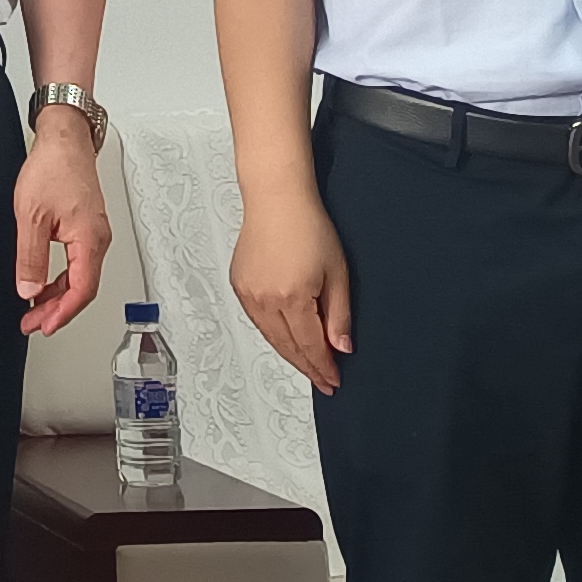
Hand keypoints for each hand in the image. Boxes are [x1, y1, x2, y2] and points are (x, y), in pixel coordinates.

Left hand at [11, 114, 110, 336]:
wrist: (65, 140)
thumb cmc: (53, 168)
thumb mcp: (31, 217)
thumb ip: (30, 257)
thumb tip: (29, 290)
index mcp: (89, 239)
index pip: (81, 290)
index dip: (62, 313)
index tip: (44, 326)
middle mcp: (98, 240)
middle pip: (82, 288)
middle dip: (57, 310)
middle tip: (32, 324)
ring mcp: (94, 234)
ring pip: (80, 277)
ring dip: (57, 296)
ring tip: (34, 310)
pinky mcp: (87, 228)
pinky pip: (77, 263)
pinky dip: (61, 279)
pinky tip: (44, 285)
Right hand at [231, 184, 350, 394]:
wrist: (277, 200)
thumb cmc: (309, 226)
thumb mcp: (336, 272)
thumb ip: (339, 314)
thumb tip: (341, 347)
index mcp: (292, 298)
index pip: (310, 345)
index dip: (323, 366)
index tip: (333, 380)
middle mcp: (265, 300)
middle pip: (288, 347)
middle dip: (308, 367)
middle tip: (323, 381)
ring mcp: (248, 294)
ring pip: (270, 337)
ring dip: (290, 355)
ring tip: (307, 366)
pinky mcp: (240, 286)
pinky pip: (258, 321)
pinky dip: (273, 335)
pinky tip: (285, 340)